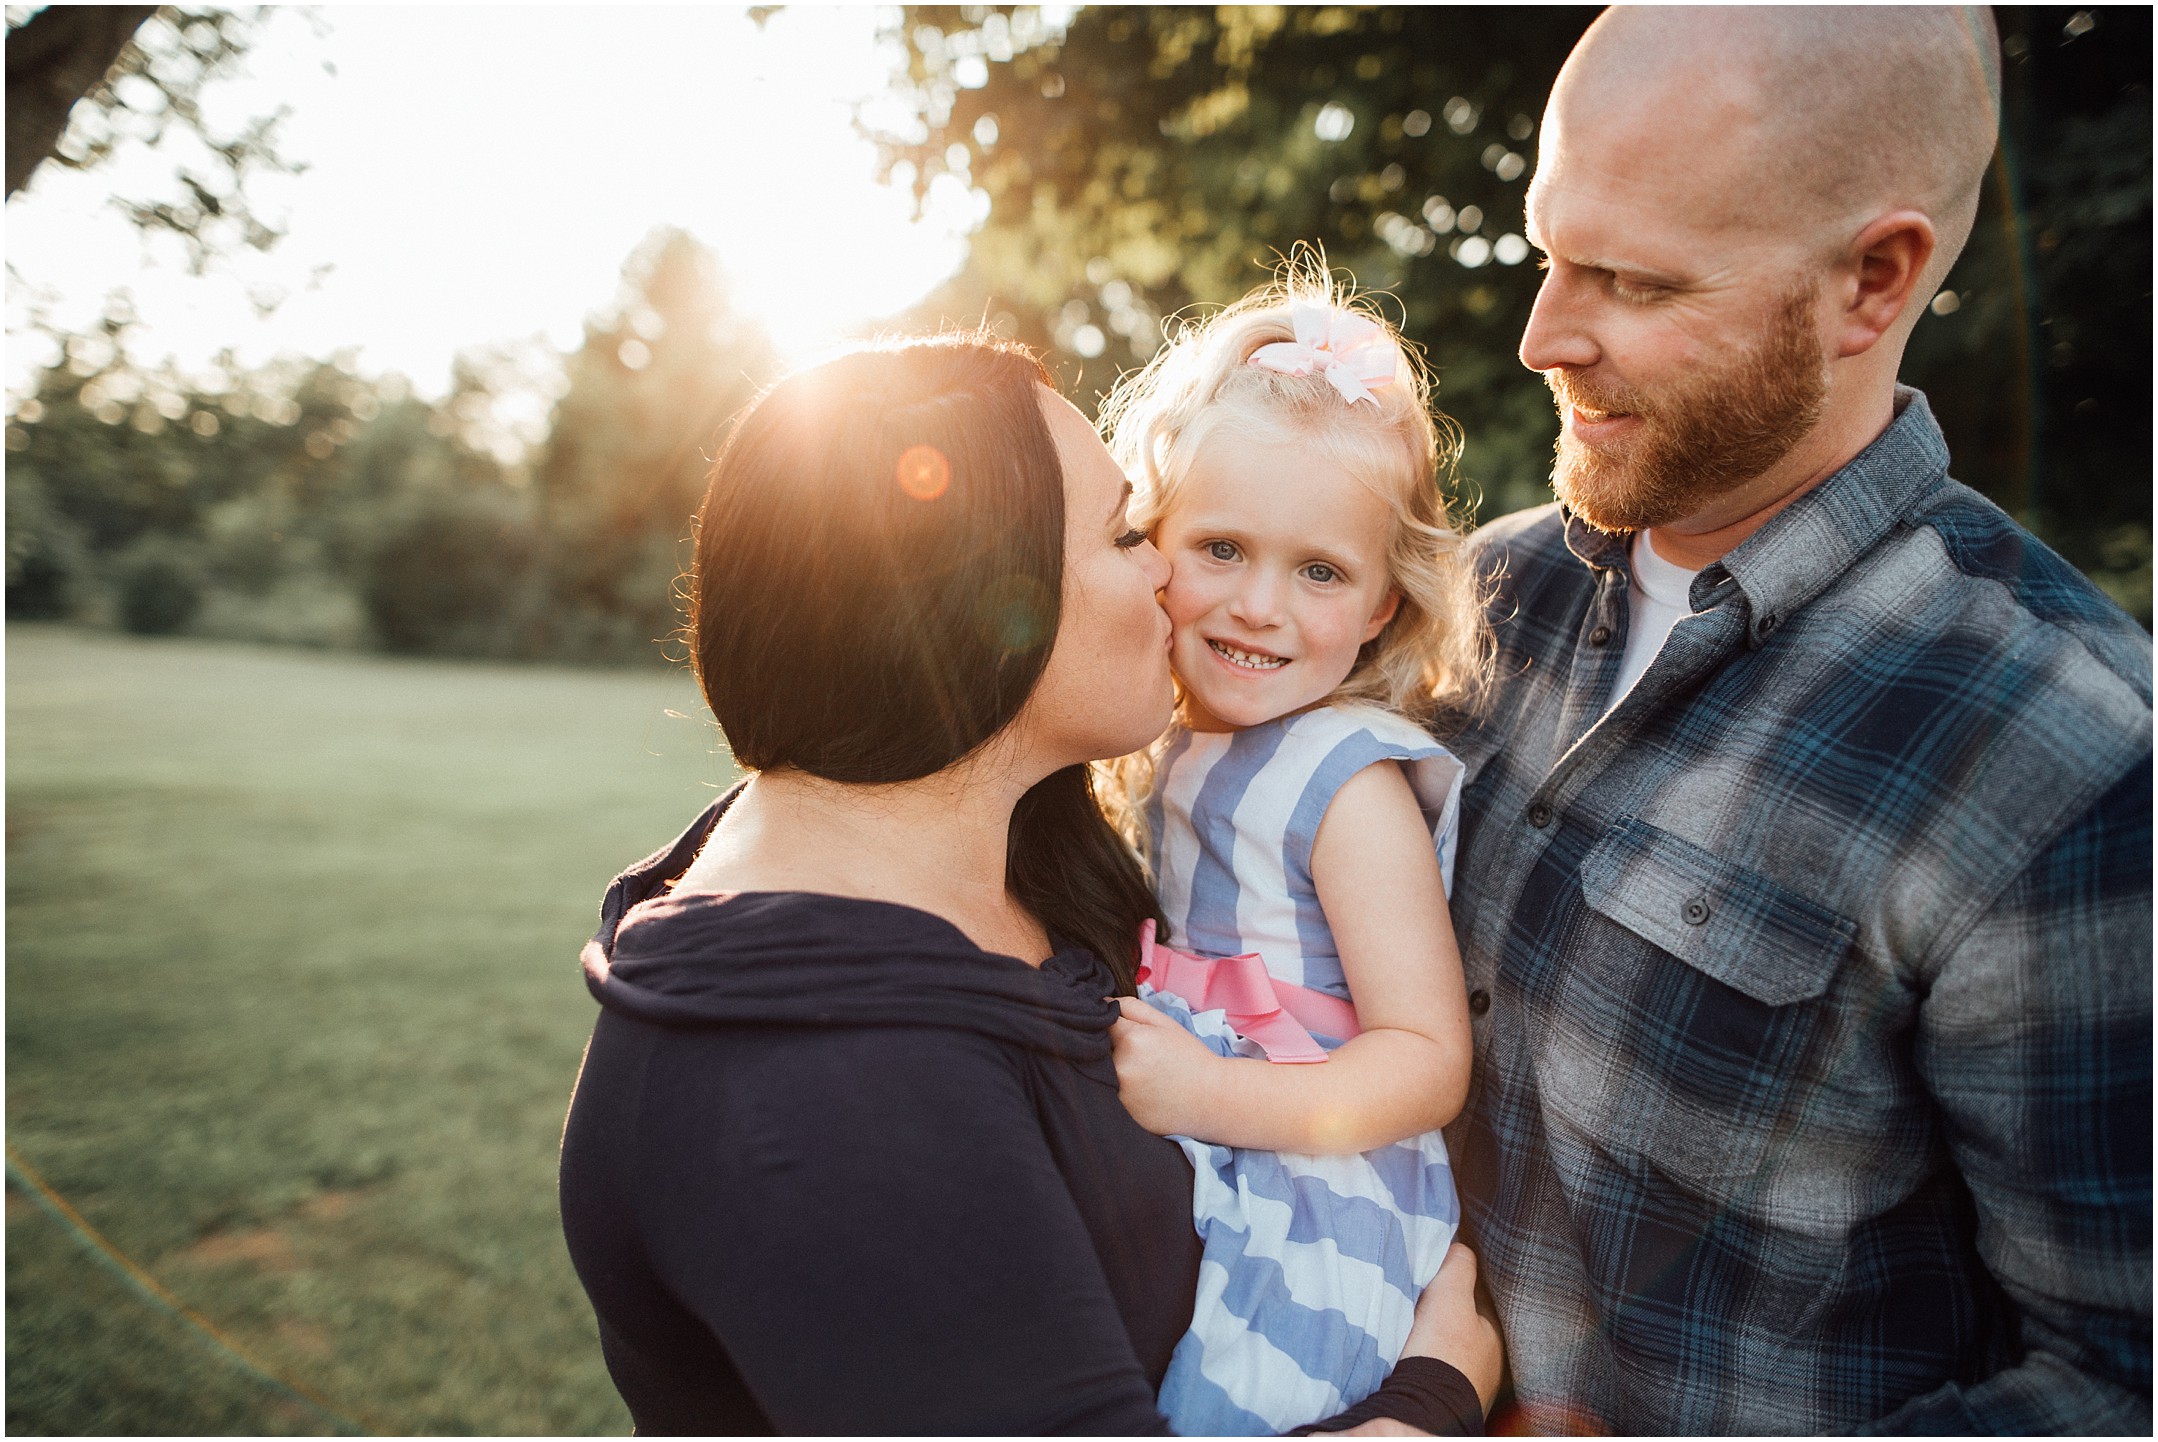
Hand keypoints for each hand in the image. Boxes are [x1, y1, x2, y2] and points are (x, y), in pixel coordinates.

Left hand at [1109, 995, 1224, 1137]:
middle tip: (1138, 1055)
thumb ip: (1130, 1007)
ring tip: (1142, 1074)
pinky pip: (1110, 1095)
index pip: (1100, 1022)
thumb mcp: (1165, 1023)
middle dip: (1110, 1047)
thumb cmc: (1189, 1057)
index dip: (1109, 1023)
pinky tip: (1142, 1091)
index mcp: (1131, 1040)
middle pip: (1097, 1050)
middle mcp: (1120, 1069)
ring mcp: (1119, 1095)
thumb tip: (1100, 1003)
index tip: (1122, 1029)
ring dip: (1112, 1069)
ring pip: (1101, 1073)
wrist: (1211, 1099)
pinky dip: (1120, 1090)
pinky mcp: (1122, 1114)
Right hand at [1398, 1242, 1504, 1413]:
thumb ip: (1457, 1266)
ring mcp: (1466, 1389)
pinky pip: (1431, 1375)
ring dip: (1429, 1346)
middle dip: (1441, 1322)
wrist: (1422, 1408)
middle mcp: (1486, 1367)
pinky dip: (1421, 1368)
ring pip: (1445, 1355)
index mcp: (1493, 1339)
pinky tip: (1404, 1362)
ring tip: (1406, 1335)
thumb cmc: (1443, 1352)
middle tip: (1415, 1309)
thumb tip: (1459, 1247)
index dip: (1453, 1291)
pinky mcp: (1442, 1404)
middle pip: (1460, 1331)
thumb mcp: (1450, 1296)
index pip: (1475, 1304)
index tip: (1431, 1285)